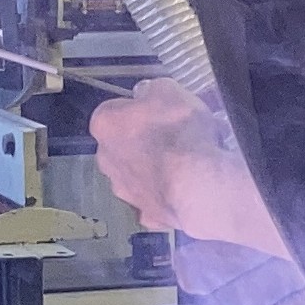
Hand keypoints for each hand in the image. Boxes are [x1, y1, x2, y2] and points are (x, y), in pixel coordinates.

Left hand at [90, 79, 289, 257]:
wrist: (199, 183)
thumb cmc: (180, 132)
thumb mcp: (169, 90)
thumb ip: (152, 90)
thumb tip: (147, 94)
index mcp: (105, 125)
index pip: (113, 111)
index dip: (138, 111)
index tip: (159, 112)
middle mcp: (107, 160)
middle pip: (121, 146)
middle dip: (142, 142)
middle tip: (174, 138)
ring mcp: (126, 191)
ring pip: (136, 176)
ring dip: (154, 170)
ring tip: (187, 165)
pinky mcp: (149, 215)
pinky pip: (155, 204)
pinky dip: (167, 198)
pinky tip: (186, 192)